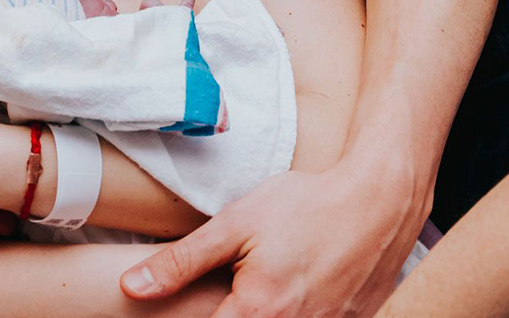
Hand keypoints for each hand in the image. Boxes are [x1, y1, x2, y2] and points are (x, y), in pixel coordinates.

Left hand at [120, 155, 426, 317]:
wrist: (377, 201)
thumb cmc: (304, 206)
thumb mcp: (236, 223)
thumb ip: (182, 261)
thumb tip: (130, 288)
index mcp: (258, 313)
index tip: (181, 305)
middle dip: (224, 310)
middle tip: (233, 280)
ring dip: (259, 310)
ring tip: (264, 278)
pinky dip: (290, 310)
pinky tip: (292, 285)